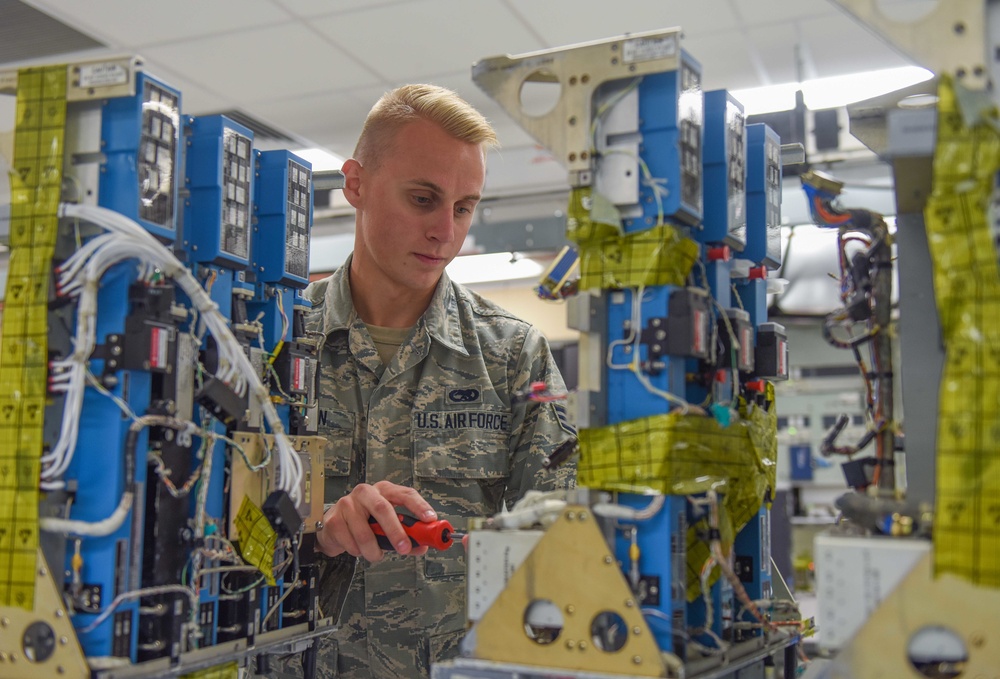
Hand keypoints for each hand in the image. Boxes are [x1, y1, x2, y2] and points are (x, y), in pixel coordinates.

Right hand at [315, 480, 436, 561]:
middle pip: (383, 508)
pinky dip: (358, 552)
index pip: (405, 493)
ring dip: (373, 550)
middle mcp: (366, 492)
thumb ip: (406, 535)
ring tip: (375, 554)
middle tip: (404, 549)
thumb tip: (422, 546)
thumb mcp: (387, 526)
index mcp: (384, 490)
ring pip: (365, 533)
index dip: (419, 506)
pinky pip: (351, 543)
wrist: (333, 527)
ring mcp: (347, 504)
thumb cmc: (365, 523)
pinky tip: (357, 548)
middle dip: (396, 531)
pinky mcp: (334, 519)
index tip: (430, 519)